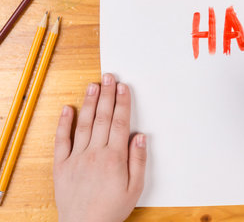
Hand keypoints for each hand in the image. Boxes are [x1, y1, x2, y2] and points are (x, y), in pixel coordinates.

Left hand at [54, 74, 146, 221]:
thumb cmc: (111, 209)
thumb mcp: (135, 187)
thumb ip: (138, 159)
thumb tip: (140, 136)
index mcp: (114, 157)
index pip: (120, 122)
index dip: (122, 102)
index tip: (123, 87)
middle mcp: (95, 153)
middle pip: (103, 118)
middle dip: (107, 95)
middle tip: (109, 77)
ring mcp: (77, 157)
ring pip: (84, 124)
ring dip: (89, 102)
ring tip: (93, 85)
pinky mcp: (62, 165)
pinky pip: (62, 140)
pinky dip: (64, 123)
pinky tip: (68, 108)